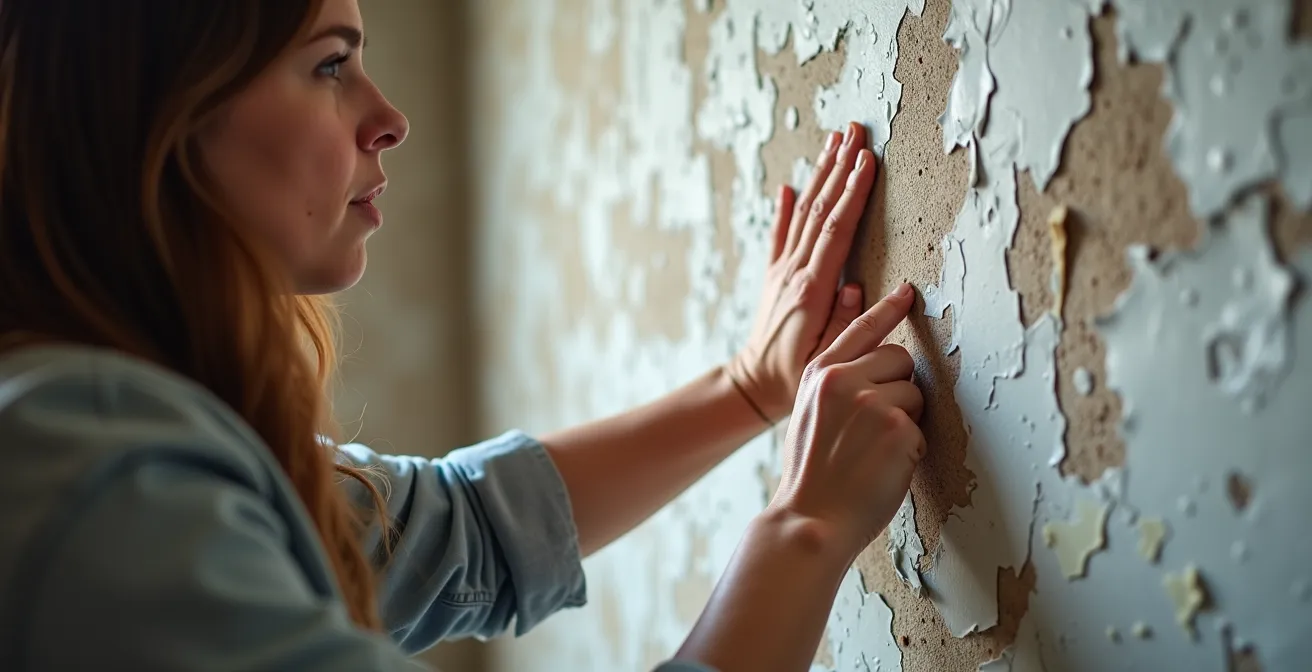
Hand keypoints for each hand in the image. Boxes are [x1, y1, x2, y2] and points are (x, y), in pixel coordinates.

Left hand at [728, 122, 876, 420]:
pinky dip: (784, 209)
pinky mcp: (775, 279)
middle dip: (839, 168)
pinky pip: (779, 236)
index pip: (836, 230)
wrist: (753, 387)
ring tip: (833, 143)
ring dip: (819, 176)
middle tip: (854, 131)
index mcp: (812, 290)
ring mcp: (782, 273)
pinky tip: (788, 188)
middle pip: (820, 210)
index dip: (853, 193)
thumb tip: (860, 287)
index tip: (867, 159)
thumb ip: (848, 324)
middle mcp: (794, 273)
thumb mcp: (830, 358)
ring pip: (803, 214)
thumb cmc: (797, 379)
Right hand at [765, 285, 926, 556]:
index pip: (859, 329)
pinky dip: (910, 449)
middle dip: (899, 387)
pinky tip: (883, 467)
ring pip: (915, 393)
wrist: (811, 518)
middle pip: (900, 358)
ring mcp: (871, 401)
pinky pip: (921, 427)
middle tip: (876, 427)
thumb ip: (834, 385)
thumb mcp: (808, 415)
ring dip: (906, 421)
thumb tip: (872, 369)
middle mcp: (842, 379)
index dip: (887, 310)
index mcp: (818, 374)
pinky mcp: (897, 426)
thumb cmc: (812, 475)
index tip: (907, 293)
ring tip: (875, 451)